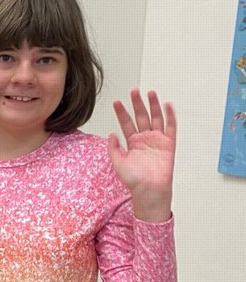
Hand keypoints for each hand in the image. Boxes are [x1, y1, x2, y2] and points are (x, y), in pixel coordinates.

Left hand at [108, 89, 175, 220]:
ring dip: (153, 105)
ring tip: (150, 93)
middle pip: (141, 117)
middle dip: (137, 104)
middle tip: (134, 91)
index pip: (127, 123)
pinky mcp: (169, 144)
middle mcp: (145, 139)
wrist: (149, 190)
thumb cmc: (134, 180)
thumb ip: (113, 148)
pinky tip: (167, 105)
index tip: (117, 102)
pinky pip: (171, 127)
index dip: (122, 112)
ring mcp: (157, 140)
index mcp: (133, 143)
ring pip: (156, 118)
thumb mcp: (118, 163)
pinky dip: (170, 116)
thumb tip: (111, 134)